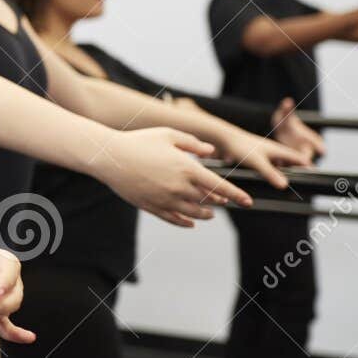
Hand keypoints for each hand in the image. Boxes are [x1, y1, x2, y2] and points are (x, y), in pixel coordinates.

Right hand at [97, 127, 252, 226]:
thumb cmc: (139, 141)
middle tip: (225, 202)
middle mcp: (179, 187)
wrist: (110, 157)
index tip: (248, 201)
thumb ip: (192, 143)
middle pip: (208, 201)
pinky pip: (173, 219)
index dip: (236, 195)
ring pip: (193, 213)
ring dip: (205, 214)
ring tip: (210, 214)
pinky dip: (185, 223)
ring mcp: (165, 199)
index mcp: (187, 168)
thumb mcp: (168, 135)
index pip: (219, 186)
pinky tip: (191, 223)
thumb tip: (210, 152)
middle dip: (219, 201)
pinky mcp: (151, 207)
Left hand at [214, 127, 310, 189]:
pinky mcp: (255, 157)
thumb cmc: (240, 146)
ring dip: (283, 173)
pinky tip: (267, 179)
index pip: (299, 158)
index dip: (308, 167)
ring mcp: (264, 153)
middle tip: (303, 183)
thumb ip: (271, 173)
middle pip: (291, 162)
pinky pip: (267, 166)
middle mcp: (273, 151)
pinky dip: (271, 172)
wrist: (223, 138)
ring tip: (289, 184)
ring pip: (278, 165)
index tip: (316, 175)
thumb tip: (285, 185)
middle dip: (297, 171)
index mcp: (278, 150)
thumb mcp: (257, 162)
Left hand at [272, 97, 325, 161]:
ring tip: (289, 167)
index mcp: (309, 138)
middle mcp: (306, 148)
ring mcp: (297, 156)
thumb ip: (286, 109)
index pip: (317, 142)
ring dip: (295, 166)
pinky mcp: (289, 162)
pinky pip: (287, 166)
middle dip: (306, 160)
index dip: (319, 146)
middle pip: (308, 156)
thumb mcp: (285, 117)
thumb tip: (287, 100)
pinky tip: (277, 169)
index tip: (322, 150)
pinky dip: (284, 167)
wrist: (281, 133)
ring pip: (298, 163)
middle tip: (306, 166)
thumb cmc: (286, 124)